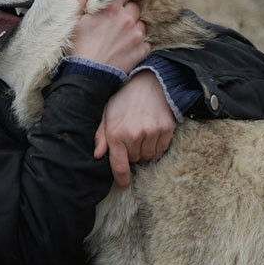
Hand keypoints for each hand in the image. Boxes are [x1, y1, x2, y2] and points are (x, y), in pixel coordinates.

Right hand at [69, 0, 149, 73]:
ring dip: (134, 28)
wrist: (87, 76)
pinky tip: (128, 48)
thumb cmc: (77, 47)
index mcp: (112, 9)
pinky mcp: (142, 51)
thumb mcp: (73, 19)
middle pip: (135, 7)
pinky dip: (139, 44)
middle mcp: (128, 19)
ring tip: (122, 36)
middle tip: (117, 20)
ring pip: (141, 24)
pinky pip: (146, 42)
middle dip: (127, 11)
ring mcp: (137, 36)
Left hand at [94, 71, 175, 186]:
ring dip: (145, 151)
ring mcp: (151, 133)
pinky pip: (161, 150)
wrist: (148, 81)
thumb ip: (101, 136)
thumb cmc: (124, 98)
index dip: (122, 178)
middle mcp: (134, 135)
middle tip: (131, 137)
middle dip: (132, 153)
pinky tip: (152, 134)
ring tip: (142, 134)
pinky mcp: (166, 130)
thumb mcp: (107, 114)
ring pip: (149, 157)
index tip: (124, 183)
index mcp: (116, 134)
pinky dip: (157, 147)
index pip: (120, 166)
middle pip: (135, 160)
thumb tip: (97, 155)